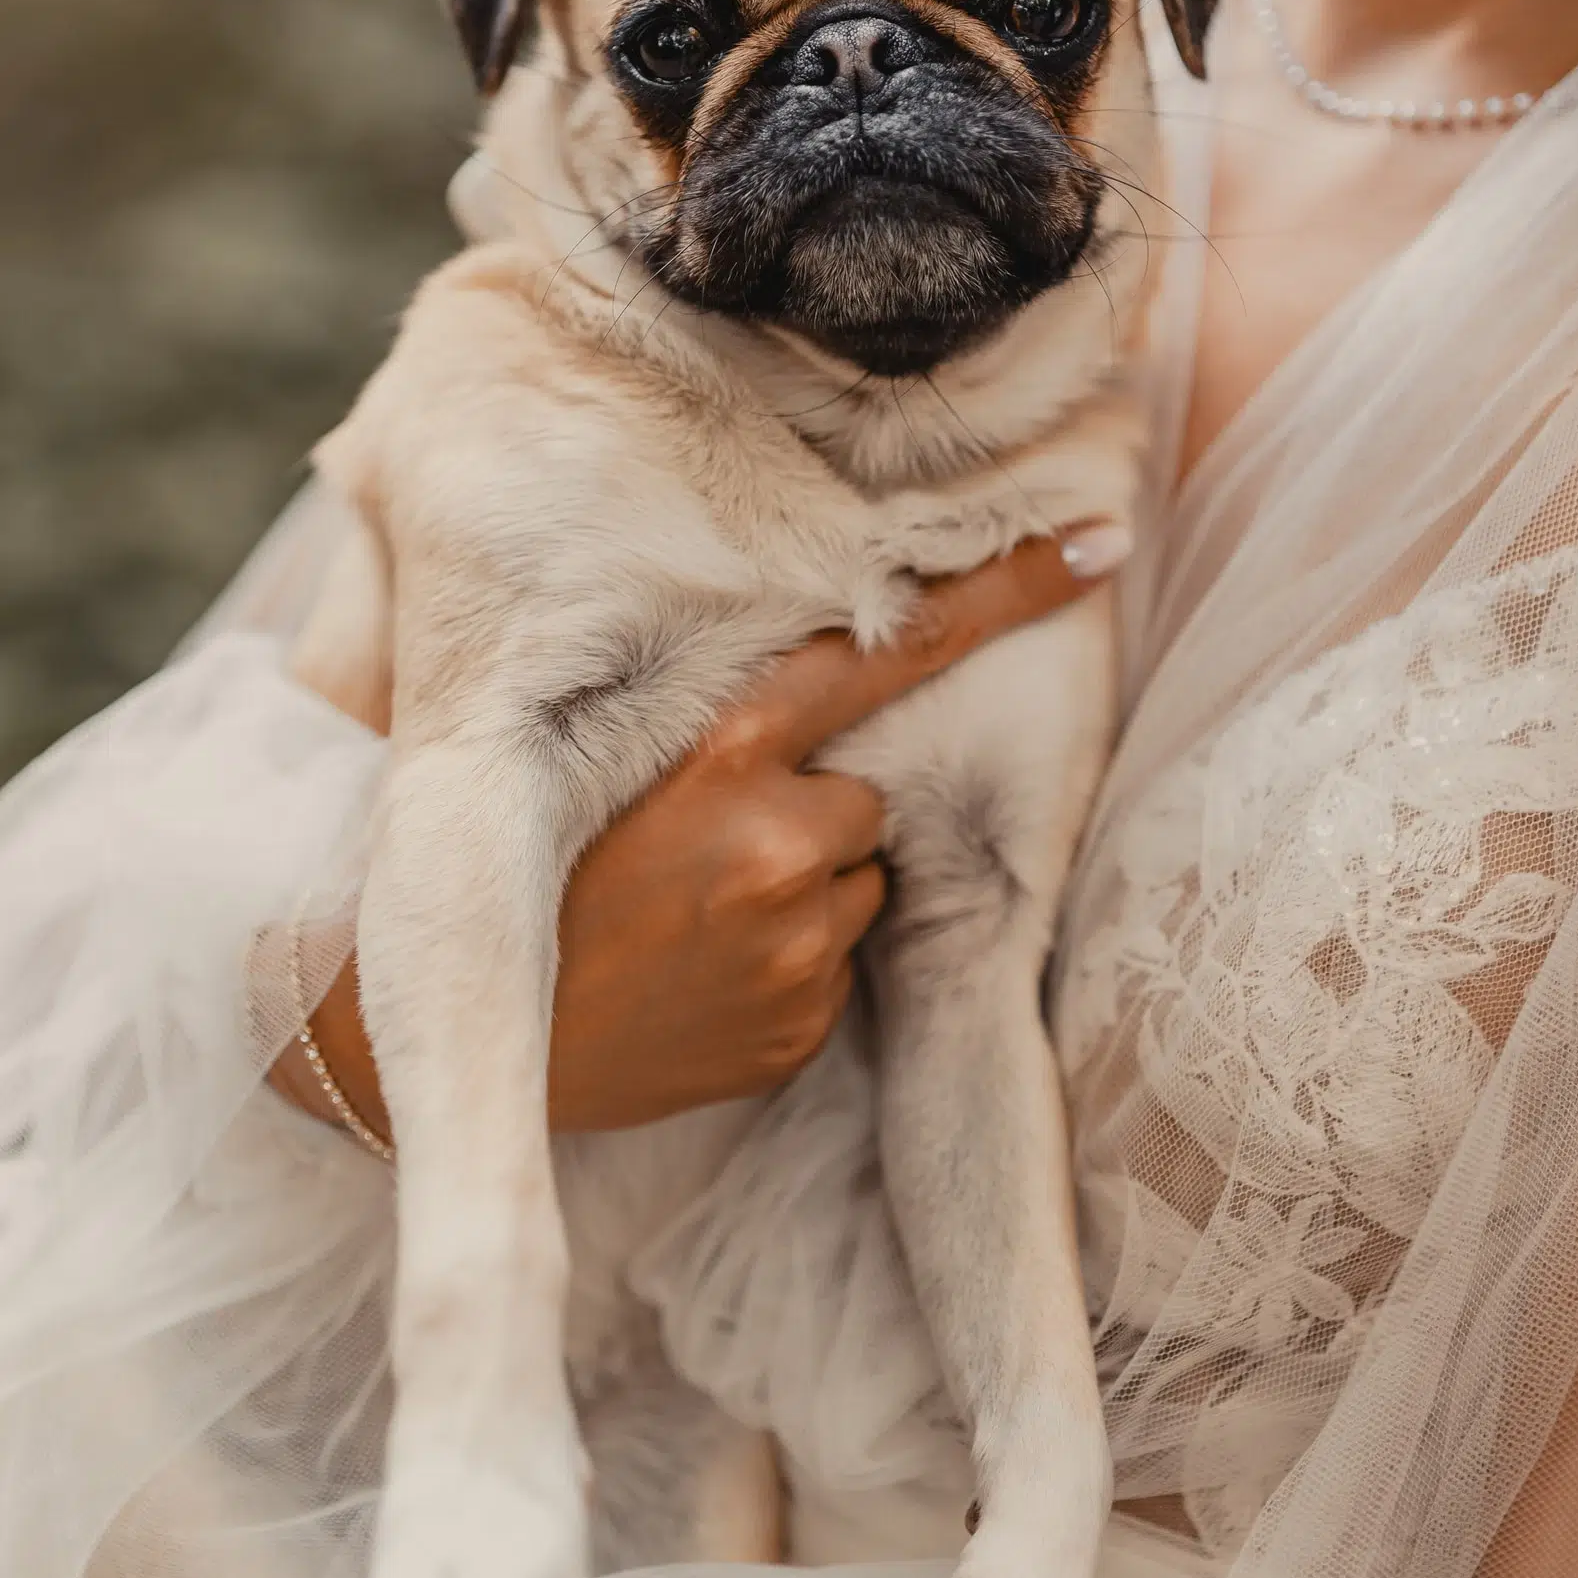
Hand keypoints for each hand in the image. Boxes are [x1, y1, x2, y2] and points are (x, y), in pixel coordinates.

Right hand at [272, 523, 1131, 1137]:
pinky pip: (831, 971)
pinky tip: (700, 982)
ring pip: (853, 882)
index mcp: (721, 747)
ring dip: (799, 894)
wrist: (472, 1036)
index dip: (1006, 593)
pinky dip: (785, 972)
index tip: (1105, 541)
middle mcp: (777, 834)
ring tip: (690, 924)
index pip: (891, 646)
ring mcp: (797, 940)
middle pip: (865, 793)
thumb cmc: (530, 875)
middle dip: (813, 814)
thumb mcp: (598, 756)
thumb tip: (801, 689)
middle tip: (703, 854)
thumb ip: (712, 720)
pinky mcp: (798, 1028)